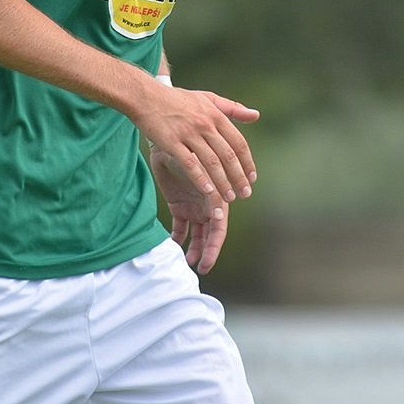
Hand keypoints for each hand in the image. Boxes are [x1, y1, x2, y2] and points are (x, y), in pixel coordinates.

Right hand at [133, 84, 258, 213]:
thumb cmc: (177, 99)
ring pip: (211, 163)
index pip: (238, 143)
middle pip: (228, 156)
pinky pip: (189, 163)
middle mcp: (205, 125)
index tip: (252, 178)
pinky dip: (200, 178)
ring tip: (228, 199)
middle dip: (239, 178)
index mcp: (215, 115)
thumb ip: (232, 108)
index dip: (247, 163)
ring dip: (222, 183)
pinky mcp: (171, 142)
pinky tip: (207, 191)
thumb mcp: (207, 98)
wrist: (146, 96)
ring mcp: (188, 133)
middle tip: (245, 194)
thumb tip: (256, 115)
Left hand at [149, 144, 229, 273]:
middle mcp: (208, 204)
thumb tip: (238, 165)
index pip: (219, 225)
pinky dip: (178, 239)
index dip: (216, 242)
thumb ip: (219, 161)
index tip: (208, 257)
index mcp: (217, 195)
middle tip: (201, 269)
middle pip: (211, 234)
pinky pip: (180, 229)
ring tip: (186, 263)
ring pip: (197, 235)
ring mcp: (194, 206)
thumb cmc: (189, 139)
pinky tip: (172, 247)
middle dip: (208, 252)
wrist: (165, 134)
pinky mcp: (179, 206)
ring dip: (195, 250)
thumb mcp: (203, 152)